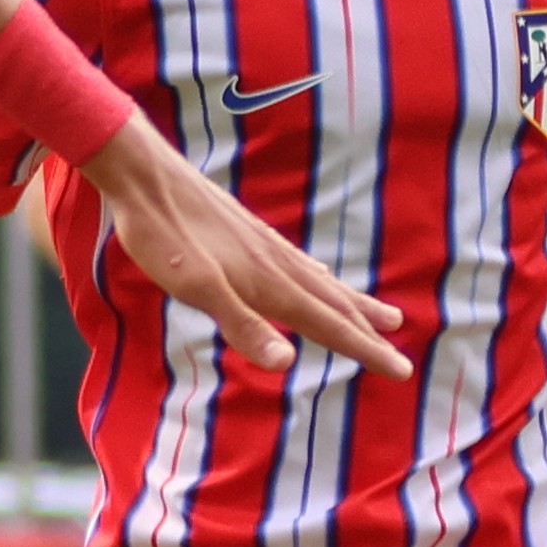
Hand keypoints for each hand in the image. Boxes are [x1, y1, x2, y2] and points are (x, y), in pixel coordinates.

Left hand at [68, 119, 410, 378]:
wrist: (145, 176)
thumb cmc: (164, 235)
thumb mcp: (196, 288)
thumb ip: (241, 325)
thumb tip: (286, 362)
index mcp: (269, 283)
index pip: (328, 325)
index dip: (364, 350)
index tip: (400, 370)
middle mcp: (277, 264)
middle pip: (334, 306)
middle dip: (368, 334)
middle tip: (401, 356)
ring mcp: (265, 247)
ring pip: (321, 282)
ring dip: (353, 305)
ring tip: (382, 315)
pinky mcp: (249, 235)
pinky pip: (299, 265)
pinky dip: (321, 279)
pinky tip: (319, 276)